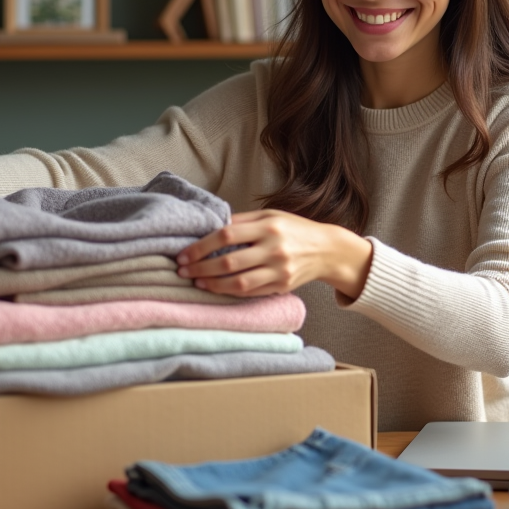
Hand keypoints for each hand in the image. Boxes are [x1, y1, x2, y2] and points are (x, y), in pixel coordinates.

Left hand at [177, 210, 372, 299]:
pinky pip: (251, 292)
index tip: (183, 253)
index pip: (226, 235)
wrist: (327, 249)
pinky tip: (216, 288)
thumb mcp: (271, 215)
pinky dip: (230, 292)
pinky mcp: (282, 286)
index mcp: (268, 226)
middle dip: (200, 267)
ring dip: (212, 284)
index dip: (201, 246)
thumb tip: (210, 227)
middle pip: (228, 262)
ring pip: (238, 283)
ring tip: (197, 281)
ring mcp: (279, 270)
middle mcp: (274, 249)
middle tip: (182, 271)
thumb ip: (242, 221)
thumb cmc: (294, 229)